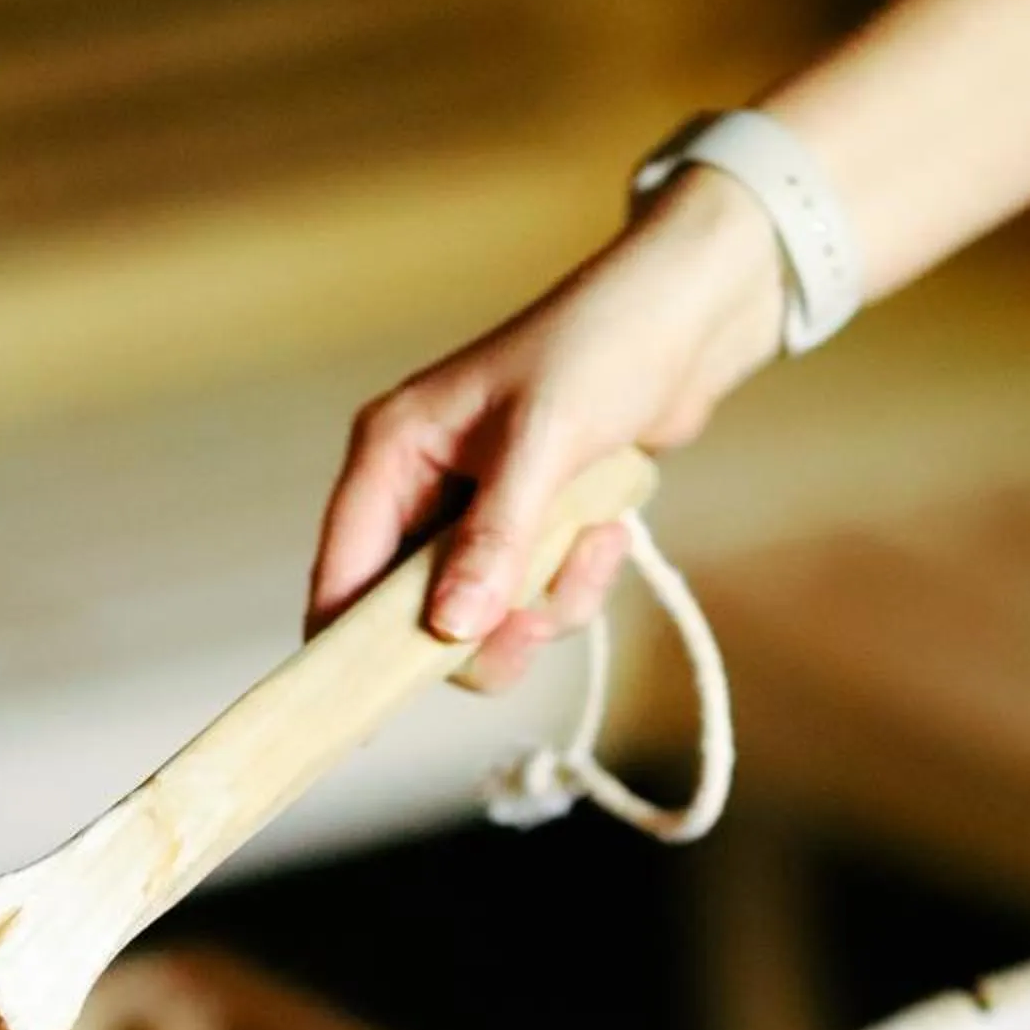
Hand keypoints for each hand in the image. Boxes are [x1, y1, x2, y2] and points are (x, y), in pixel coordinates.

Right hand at [307, 166, 784, 689]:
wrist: (686, 323)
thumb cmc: (603, 348)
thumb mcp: (543, 442)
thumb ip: (494, 538)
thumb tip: (449, 627)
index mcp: (393, 452)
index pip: (342, 569)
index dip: (349, 645)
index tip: (371, 707)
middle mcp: (420, 489)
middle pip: (412, 615)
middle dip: (482, 630)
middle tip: (533, 621)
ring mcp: (474, 516)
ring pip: (481, 620)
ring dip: (544, 606)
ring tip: (592, 546)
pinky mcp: (527, 533)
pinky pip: (533, 602)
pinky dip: (574, 586)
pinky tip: (608, 533)